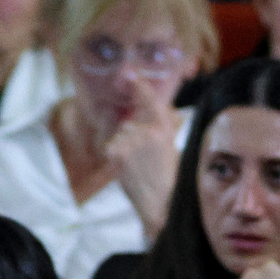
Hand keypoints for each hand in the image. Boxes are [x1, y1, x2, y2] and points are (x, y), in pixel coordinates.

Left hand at [103, 88, 180, 241]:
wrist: (162, 205)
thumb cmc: (168, 180)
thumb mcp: (170, 148)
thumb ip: (156, 129)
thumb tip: (140, 116)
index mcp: (165, 128)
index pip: (150, 98)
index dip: (139, 84)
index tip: (130, 74)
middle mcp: (149, 130)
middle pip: (128, 122)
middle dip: (129, 135)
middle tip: (141, 158)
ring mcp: (132, 140)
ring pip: (118, 134)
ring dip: (121, 146)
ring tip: (135, 166)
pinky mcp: (118, 152)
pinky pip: (109, 144)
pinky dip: (113, 154)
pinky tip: (124, 167)